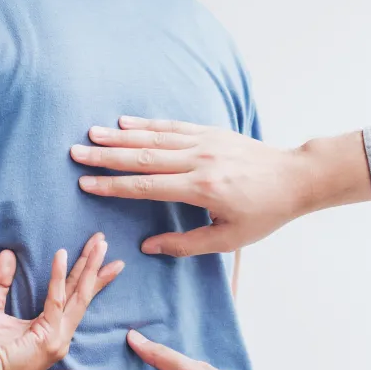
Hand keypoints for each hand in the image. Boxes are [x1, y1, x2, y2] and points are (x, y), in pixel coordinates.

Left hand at [0, 233, 123, 369]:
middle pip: (83, 293)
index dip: (85, 275)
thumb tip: (7, 255)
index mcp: (51, 332)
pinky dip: (58, 276)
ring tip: (99, 243)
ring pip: (79, 295)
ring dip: (89, 266)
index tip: (97, 255)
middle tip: (104, 241)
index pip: (73, 297)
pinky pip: (56, 300)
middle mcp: (60, 335)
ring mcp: (58, 338)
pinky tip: (61, 254)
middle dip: (95, 265)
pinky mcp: (49, 338)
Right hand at [71, 117, 311, 256]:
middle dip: (107, 156)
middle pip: (144, 157)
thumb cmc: (264, 213)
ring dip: (121, 136)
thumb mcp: (229, 239)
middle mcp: (200, 161)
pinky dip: (147, 124)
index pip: (147, 187)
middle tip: (76, 153)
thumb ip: (186, 243)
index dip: (114, 186)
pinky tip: (125, 122)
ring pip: (155, 137)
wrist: (294, 178)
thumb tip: (148, 247)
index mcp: (202, 189)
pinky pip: (174, 126)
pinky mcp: (212, 132)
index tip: (86, 184)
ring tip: (91, 134)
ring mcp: (206, 143)